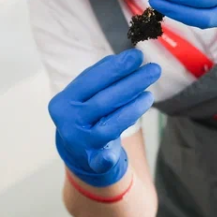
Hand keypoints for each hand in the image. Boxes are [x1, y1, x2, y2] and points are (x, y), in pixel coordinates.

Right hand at [49, 49, 160, 187]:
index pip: (91, 80)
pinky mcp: (91, 160)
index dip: (116, 67)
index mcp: (63, 101)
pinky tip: (113, 155)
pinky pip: (101, 159)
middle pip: (103, 100)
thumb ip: (102, 77)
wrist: (78, 152)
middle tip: (153, 70)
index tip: (138, 56)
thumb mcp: (87, 95)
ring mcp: (79, 141)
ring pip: (110, 125)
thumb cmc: (87, 114)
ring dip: (133, 108)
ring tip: (150, 95)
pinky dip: (106, 157)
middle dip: (131, 83)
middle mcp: (68, 121)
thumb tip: (127, 58)